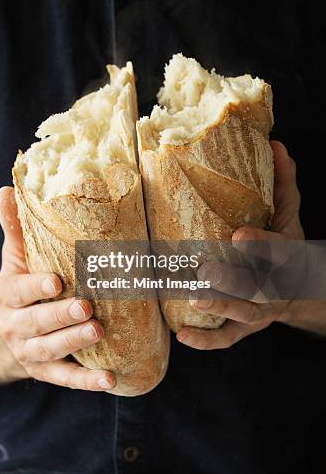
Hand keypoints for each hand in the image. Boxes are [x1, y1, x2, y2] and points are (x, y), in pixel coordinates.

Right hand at [0, 187, 115, 390]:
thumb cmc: (20, 285)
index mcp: (9, 295)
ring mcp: (29, 352)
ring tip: (98, 332)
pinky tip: (109, 380)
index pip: (19, 291)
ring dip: (74, 342)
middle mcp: (15, 326)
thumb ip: (14, 227)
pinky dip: (85, 382)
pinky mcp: (44, 371)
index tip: (57, 281)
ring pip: (50, 350)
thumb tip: (5, 189)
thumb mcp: (14, 257)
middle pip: (36, 323)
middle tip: (87, 308)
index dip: (36, 288)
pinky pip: (65, 378)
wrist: (7, 331)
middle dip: (60, 316)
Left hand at [177, 141, 304, 349]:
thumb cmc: (286, 245)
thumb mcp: (289, 214)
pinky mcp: (245, 328)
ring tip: (192, 298)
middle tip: (205, 271)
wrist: (301, 287)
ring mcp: (260, 312)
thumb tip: (277, 144)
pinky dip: (206, 340)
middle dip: (233, 281)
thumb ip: (283, 183)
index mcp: (286, 256)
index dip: (262, 245)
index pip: (278, 251)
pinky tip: (182, 335)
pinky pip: (227, 338)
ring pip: (241, 315)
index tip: (239, 235)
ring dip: (218, 307)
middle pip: (257, 288)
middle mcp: (274, 287)